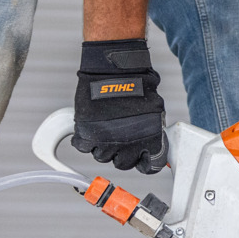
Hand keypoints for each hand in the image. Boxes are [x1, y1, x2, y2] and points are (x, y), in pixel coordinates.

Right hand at [73, 39, 167, 173]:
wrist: (115, 71)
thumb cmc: (137, 85)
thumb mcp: (155, 111)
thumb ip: (152, 130)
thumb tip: (150, 142)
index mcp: (149, 141)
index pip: (149, 166)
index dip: (144, 161)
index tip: (141, 158)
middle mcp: (129, 146)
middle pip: (123, 163)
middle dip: (122, 154)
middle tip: (120, 139)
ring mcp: (106, 143)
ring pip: (102, 156)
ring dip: (102, 145)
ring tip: (104, 128)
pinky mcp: (86, 135)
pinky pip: (83, 146)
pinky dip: (84, 139)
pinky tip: (90, 127)